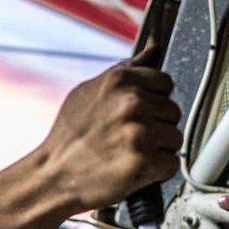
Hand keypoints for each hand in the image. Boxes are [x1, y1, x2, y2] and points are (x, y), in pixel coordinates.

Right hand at [37, 47, 182, 210]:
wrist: (53, 177)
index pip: (165, 83)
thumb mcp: (89, 92)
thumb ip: (126, 70)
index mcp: (120, 81)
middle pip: (173, 111)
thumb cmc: (68, 138)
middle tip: (129, 138)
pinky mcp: (143, 161)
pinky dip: (157, 172)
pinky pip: (170, 164)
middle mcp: (131, 103)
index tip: (139, 114)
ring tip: (130, 154)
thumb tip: (154, 52)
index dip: (154, 101)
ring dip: (158, 150)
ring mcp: (139, 132)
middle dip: (157, 126)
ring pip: (175, 139)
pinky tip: (135, 169)